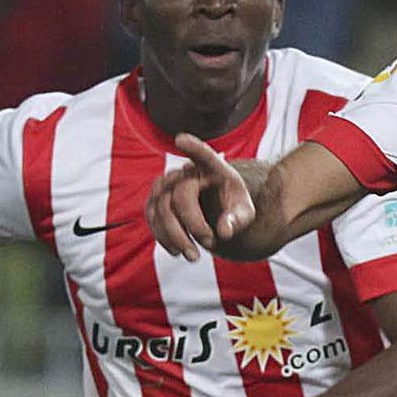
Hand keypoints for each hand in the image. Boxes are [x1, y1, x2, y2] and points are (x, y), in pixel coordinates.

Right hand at [144, 135, 254, 260]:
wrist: (219, 214)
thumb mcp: (245, 214)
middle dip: (193, 225)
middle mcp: (187, 172)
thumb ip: (239, 219)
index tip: (180, 139)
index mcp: (214, 168)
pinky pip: (151, 218)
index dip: (192, 148)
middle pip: (180, 196)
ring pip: (160, 208)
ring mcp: (168, 185)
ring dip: (174, 236)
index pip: (204, 155)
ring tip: (193, 257)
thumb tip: (225, 230)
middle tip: (211, 243)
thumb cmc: (234, 208)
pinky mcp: (156, 201)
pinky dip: (162, 237)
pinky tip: (177, 252)